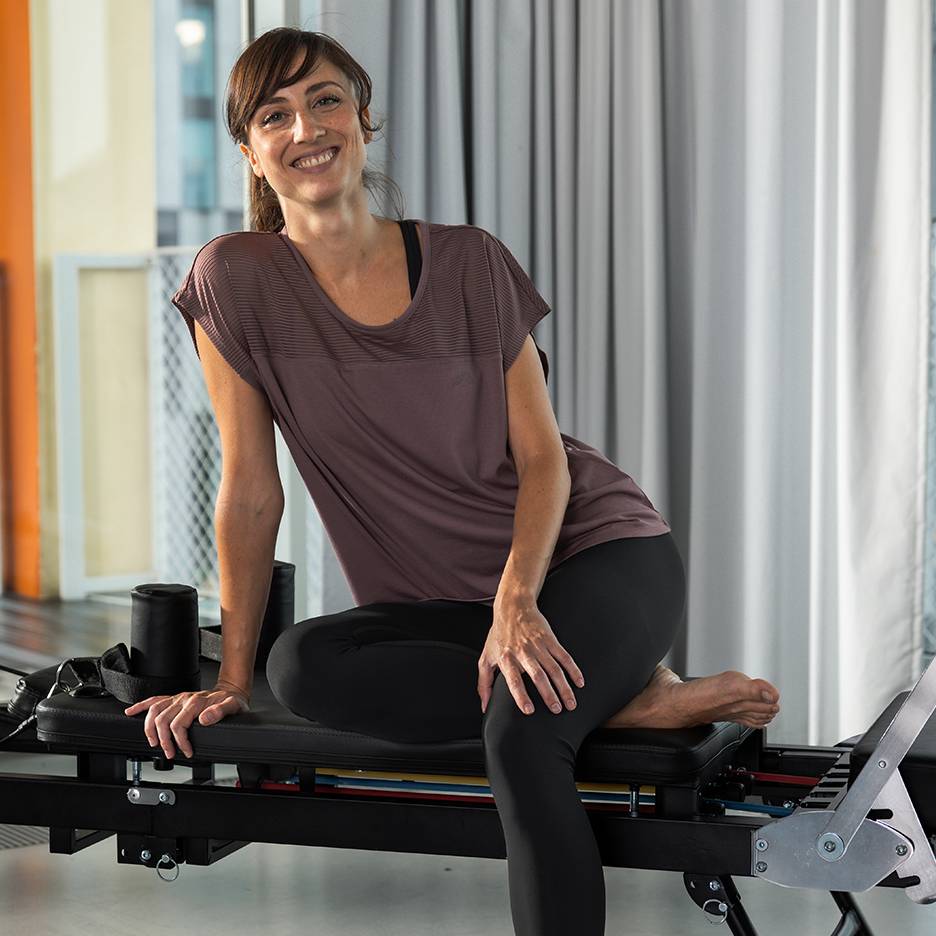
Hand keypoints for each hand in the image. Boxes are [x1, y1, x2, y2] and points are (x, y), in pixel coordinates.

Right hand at [123, 680, 249, 759]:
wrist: (231, 692)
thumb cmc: (231, 701)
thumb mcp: (233, 706)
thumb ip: (220, 711)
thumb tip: (204, 719)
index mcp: (196, 702)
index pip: (179, 724)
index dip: (180, 741)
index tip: (186, 751)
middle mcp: (184, 699)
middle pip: (163, 720)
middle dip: (164, 740)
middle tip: (170, 753)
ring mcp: (178, 698)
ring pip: (154, 711)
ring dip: (150, 728)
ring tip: (154, 743)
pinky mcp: (174, 698)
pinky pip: (154, 700)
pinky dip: (141, 706)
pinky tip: (131, 712)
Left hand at [478, 594, 584, 715]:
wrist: (513, 607)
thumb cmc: (499, 635)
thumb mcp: (486, 657)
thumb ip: (483, 683)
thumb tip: (484, 706)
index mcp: (506, 658)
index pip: (514, 680)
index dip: (521, 695)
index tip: (529, 710)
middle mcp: (523, 652)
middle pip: (538, 676)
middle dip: (549, 694)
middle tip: (556, 709)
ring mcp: (538, 645)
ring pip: (554, 669)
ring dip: (564, 687)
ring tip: (570, 704)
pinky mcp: (550, 639)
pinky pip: (564, 656)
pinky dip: (573, 670)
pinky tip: (579, 682)